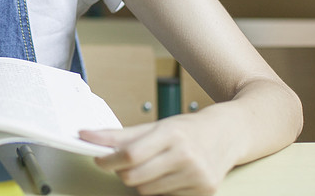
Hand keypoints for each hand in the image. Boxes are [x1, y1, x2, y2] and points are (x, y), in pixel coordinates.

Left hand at [80, 114, 235, 195]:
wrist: (227, 134)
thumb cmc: (187, 129)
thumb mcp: (156, 125)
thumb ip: (121, 134)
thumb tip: (87, 136)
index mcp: (171, 134)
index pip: (130, 154)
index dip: (109, 159)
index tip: (99, 159)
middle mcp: (186, 155)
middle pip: (135, 177)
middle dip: (123, 172)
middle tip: (125, 163)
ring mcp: (197, 176)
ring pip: (148, 191)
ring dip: (143, 181)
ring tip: (155, 166)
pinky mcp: (205, 192)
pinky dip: (161, 189)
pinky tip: (171, 175)